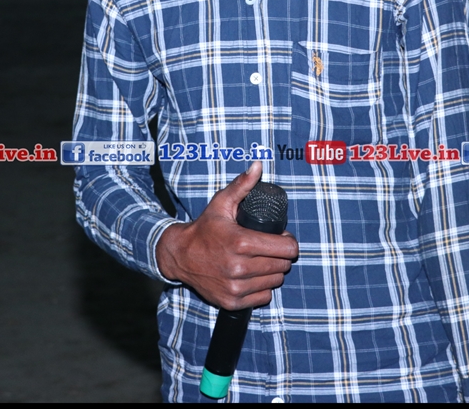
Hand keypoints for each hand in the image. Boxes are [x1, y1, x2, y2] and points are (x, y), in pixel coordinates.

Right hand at [156, 160, 297, 310]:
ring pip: (275, 282)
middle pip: (283, 266)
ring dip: (273, 272)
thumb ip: (242, 185)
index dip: (289, 242)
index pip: (287, 249)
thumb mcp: (222, 203)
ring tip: (262, 261)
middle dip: (281, 256)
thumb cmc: (205, 228)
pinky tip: (253, 276)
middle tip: (271, 248)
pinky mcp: (232, 302)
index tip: (281, 237)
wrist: (179, 256)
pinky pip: (263, 297)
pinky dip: (262, 288)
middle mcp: (239, 267)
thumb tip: (258, 166)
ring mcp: (236, 287)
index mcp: (241, 243)